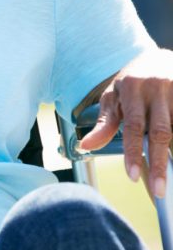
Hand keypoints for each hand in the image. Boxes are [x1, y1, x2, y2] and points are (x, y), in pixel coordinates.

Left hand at [79, 49, 172, 197]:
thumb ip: (103, 123)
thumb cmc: (131, 83)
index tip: (133, 177)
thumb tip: (86, 146)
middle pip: (161, 132)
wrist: (159, 59)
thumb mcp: (111, 98)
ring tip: (169, 179)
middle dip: (159, 163)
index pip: (134, 127)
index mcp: (134, 88)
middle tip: (158, 189)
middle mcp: (159, 87)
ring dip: (172, 155)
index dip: (133, 152)